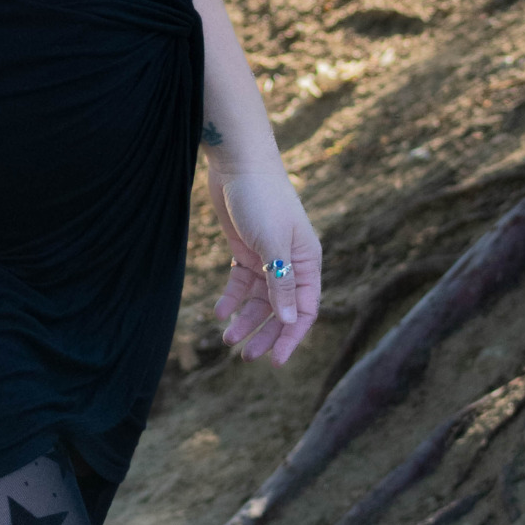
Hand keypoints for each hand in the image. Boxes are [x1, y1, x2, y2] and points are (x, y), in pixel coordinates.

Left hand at [207, 157, 321, 365]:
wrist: (237, 164)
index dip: (292, 336)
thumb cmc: (262, 199)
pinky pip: (240, 284)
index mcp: (307, 263)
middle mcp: (289, 264)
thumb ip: (281, 282)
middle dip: (264, 334)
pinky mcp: (245, 251)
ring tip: (226, 340)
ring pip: (258, 300)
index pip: (305, 309)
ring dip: (244, 320)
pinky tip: (218, 312)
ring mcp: (266, 258)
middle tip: (245, 357)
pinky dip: (230, 299)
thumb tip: (291, 320)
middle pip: (281, 309)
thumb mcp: (272, 243)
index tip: (275, 361)